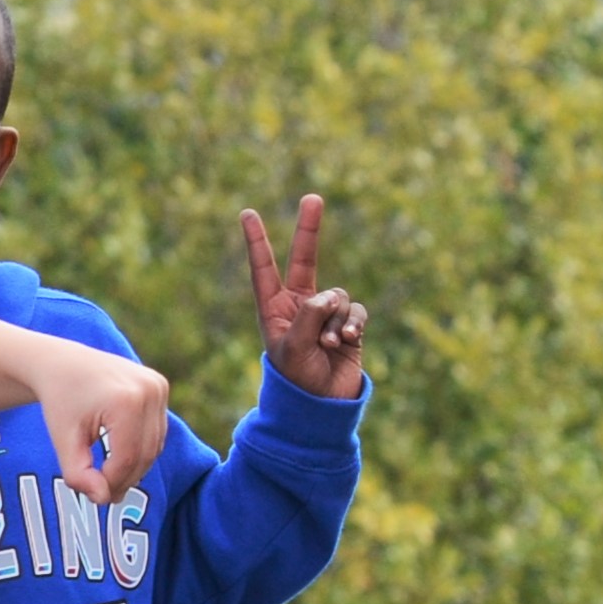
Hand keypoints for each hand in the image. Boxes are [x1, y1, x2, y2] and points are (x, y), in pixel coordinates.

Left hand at [33, 343, 171, 504]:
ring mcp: (158, 386)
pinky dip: (142, 449)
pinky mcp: (160, 386)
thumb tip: (102, 500)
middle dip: (126, 479)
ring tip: (111, 479)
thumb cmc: (60, 401)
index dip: (113, 483)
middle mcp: (149, 390)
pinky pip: (157, 431)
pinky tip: (120, 458)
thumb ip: (78, 473)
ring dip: (136, 467)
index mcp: (125, 401)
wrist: (63, 363)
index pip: (127, 458)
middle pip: (146, 453)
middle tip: (106, 497)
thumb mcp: (63, 439)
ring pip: (155, 445)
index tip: (96, 497)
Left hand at [240, 195, 365, 399]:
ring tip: (326, 345)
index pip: (264, 268)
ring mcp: (325, 313)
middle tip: (313, 198)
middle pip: (305, 260)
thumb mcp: (292, 347)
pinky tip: (344, 342)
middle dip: (309, 230)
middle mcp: (299, 306)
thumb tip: (329, 296)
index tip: (247, 213)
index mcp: (273, 309)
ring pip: (337, 295)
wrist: (321, 405)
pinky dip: (351, 324)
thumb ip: (308, 315)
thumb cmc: (297, 379)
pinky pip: (354, 311)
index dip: (258, 241)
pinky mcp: (348, 324)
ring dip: (334, 319)